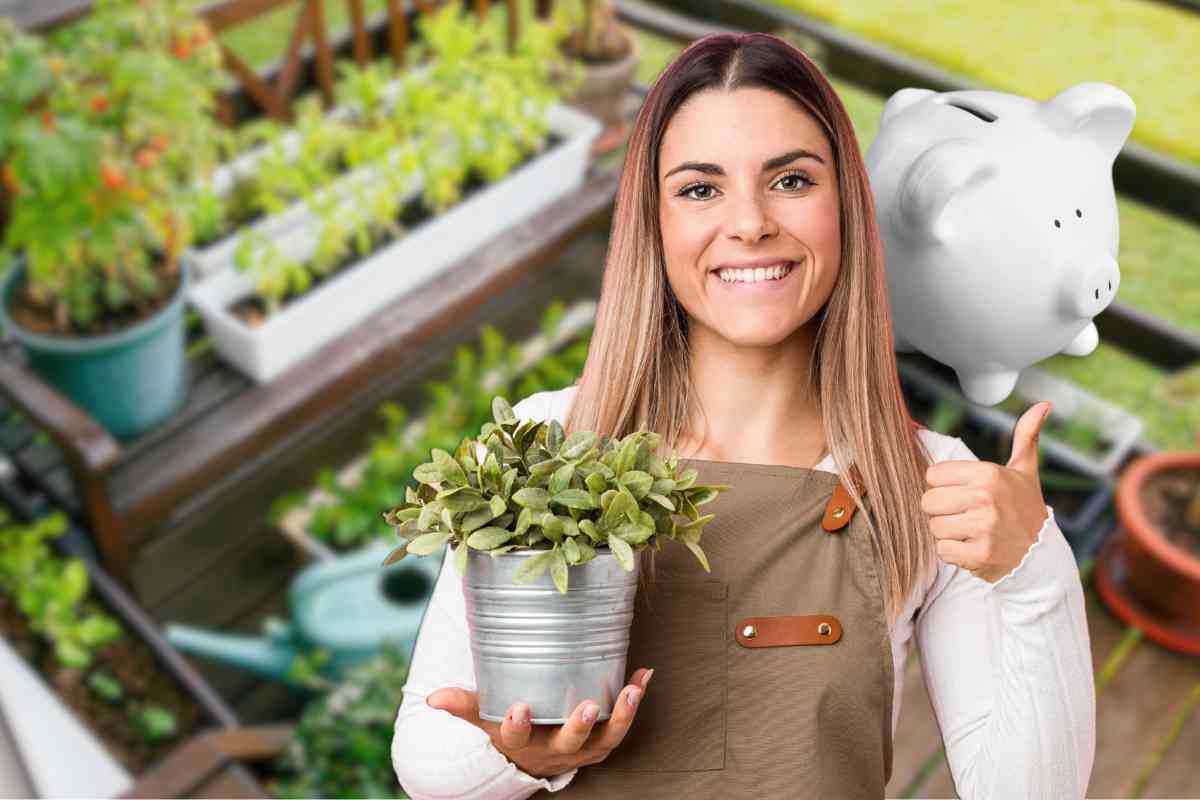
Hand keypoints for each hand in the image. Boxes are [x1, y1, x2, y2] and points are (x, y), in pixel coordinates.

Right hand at [425, 667, 653, 778]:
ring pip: (605, 738)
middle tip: (587, 705)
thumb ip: (463, 705)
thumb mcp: (485, 718)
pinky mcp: (603, 742)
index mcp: (520, 742)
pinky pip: (623, 724)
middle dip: (578, 726)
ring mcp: (582, 749)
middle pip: (568, 742)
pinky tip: (643, 675)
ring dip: (622, 715)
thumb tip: (431, 697)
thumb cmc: (510, 729)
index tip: (519, 708)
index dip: (517, 725)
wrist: (534, 759)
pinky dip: (634, 701)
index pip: (515, 737)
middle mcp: (553, 750)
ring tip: (632, 689)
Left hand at [922, 401, 1052, 583]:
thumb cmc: (1025, 507)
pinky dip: (953, 553)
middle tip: (965, 515)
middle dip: (942, 511)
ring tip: (970, 531)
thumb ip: (1026, 435)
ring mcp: (983, 527)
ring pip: (934, 527)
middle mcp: (985, 498)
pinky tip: (973, 547)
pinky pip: (942, 551)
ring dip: (947, 533)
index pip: (932, 475)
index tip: (963, 493)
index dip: (943, 486)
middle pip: (928, 502)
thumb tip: (1043, 405)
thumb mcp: (1025, 470)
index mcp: (988, 473)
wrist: (1042, 554)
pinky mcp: (980, 555)